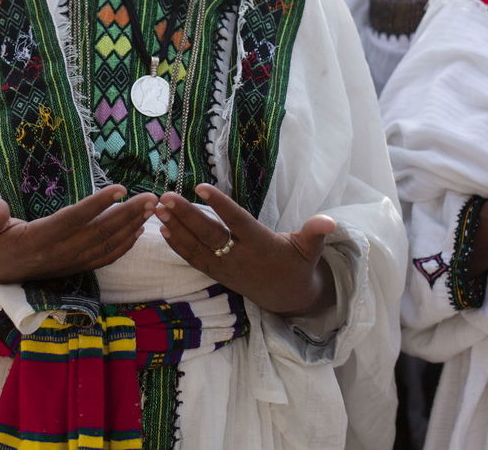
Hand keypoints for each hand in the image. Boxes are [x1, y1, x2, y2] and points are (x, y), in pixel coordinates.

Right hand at [0, 187, 157, 283]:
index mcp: (38, 238)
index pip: (74, 219)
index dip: (97, 204)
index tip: (120, 189)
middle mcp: (58, 253)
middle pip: (99, 232)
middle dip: (128, 214)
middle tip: (152, 197)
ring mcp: (69, 263)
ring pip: (106, 246)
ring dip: (132, 228)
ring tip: (152, 210)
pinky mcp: (74, 268)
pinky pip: (104, 259)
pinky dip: (124, 246)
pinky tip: (139, 231)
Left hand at [155, 183, 335, 315]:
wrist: (288, 300)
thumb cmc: (298, 265)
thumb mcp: (310, 249)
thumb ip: (315, 232)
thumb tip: (330, 221)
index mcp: (261, 244)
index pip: (236, 221)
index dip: (219, 205)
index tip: (200, 187)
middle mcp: (240, 257)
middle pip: (209, 234)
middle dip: (186, 216)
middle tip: (166, 197)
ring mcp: (226, 268)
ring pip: (196, 247)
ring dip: (175, 228)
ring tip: (157, 209)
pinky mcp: (217, 275)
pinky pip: (193, 260)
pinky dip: (177, 245)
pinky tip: (163, 229)